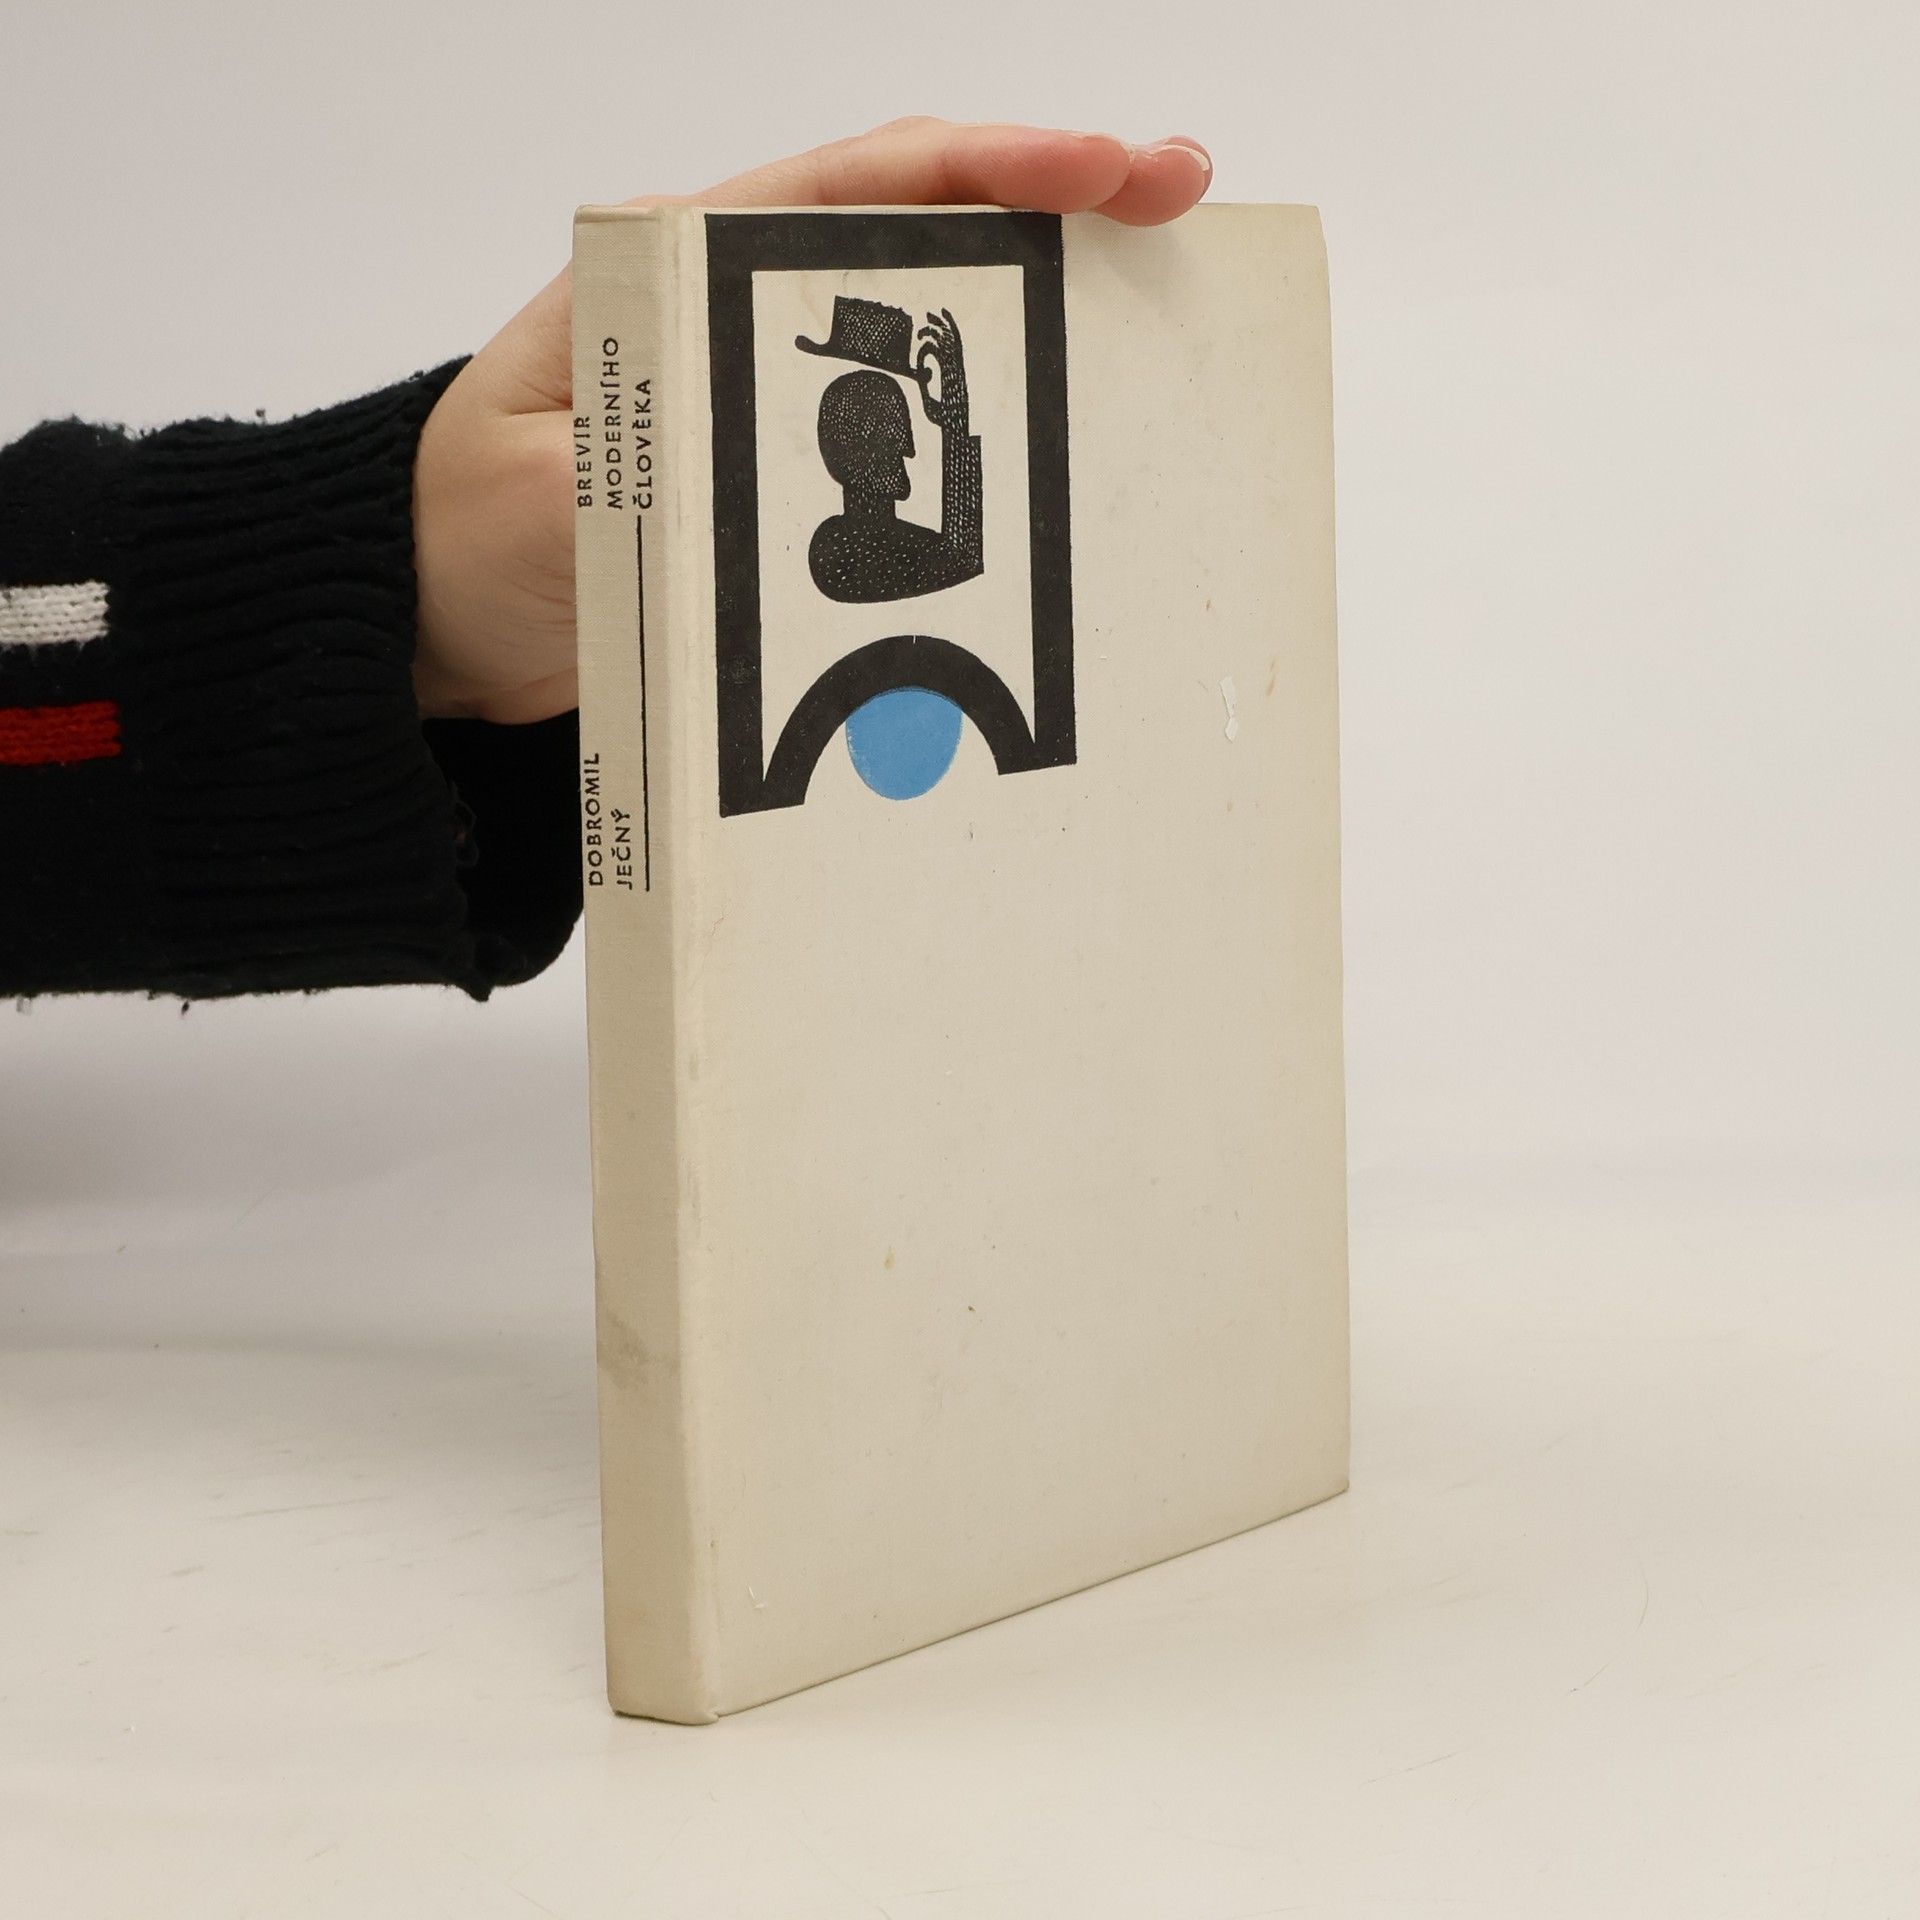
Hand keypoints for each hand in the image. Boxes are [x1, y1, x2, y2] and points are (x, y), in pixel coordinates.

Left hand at [412, 119, 1212, 722]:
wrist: (433, 618)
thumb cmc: (465, 533)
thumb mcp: (547, 498)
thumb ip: (653, 479)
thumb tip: (773, 489)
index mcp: (679, 267)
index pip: (861, 183)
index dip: (996, 162)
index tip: (1109, 166)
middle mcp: (739, 312)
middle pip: (924, 232)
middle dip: (1058, 211)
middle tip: (1182, 205)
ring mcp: (770, 395)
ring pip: (928, 329)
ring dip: (1041, 319)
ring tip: (1159, 318)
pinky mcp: (782, 476)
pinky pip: (901, 443)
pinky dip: (980, 433)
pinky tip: (1054, 446)